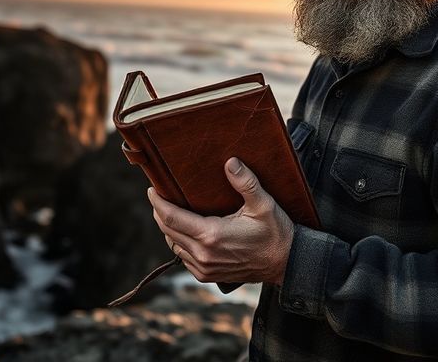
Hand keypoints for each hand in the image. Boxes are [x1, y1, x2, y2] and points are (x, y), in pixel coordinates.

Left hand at [147, 156, 294, 284]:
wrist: (286, 262)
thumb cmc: (276, 232)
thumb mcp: (263, 204)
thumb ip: (246, 182)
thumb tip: (230, 162)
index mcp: (212, 235)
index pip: (172, 218)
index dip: (158, 203)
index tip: (152, 189)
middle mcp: (203, 254)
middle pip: (168, 231)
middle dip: (160, 213)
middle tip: (159, 196)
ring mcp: (205, 268)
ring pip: (174, 246)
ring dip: (169, 229)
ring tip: (171, 212)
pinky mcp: (208, 276)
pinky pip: (184, 259)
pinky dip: (180, 244)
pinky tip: (186, 233)